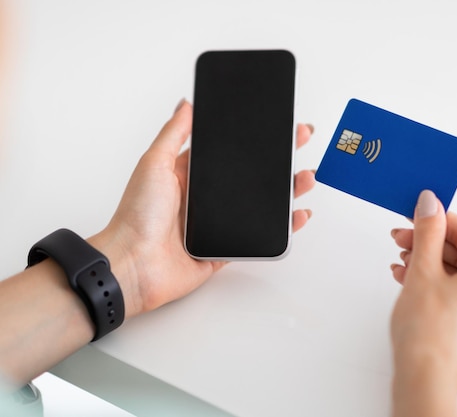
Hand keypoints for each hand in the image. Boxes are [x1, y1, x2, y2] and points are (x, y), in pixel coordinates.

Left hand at [89, 100, 315, 317]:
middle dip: (279, 158)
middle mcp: (206, 199)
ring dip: (287, 190)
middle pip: (251, 175)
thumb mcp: (154, 164)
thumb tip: (187, 104)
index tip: (274, 124)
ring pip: (262, 205)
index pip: (229, 151)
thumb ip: (173, 134)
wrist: (134, 265)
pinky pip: (260, 237)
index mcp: (190, 175)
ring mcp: (218, 224)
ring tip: (305, 177)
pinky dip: (282, 228)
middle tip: (300, 141)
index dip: (253, 138)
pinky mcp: (225, 248)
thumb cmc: (136, 216)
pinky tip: (297, 216)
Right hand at [389, 190, 456, 415]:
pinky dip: (436, 286)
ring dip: (428, 265)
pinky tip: (410, 283)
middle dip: (428, 245)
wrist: (424, 380)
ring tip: (402, 264)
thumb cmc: (427, 333)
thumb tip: (431, 203)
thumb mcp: (423, 270)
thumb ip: (427, 232)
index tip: (416, 215)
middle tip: (402, 239)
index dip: (436, 220)